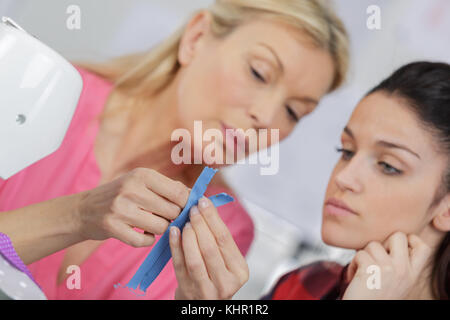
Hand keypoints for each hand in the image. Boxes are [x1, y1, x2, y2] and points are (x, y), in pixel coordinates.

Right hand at [75, 167, 189, 246]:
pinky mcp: (112, 227)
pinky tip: (142, 233)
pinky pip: (145, 241)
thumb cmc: (121, 194)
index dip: (185, 203)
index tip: (182, 208)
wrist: (84, 209)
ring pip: (161, 227)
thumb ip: (168, 187)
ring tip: (151, 224)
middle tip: (164, 217)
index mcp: (142, 175)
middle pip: (172, 211)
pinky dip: (148, 240)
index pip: (178, 192)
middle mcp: (131, 189)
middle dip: (172, 217)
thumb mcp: (141, 181)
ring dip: (160, 229)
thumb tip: (195, 196)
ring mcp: (120, 208)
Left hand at [169, 196, 248, 299]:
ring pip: (195, 258)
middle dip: (200, 224)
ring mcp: (206, 289)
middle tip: (192, 208)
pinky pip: (180, 265)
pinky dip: (175, 246)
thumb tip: (206, 207)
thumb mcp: (226, 262)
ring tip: (185, 220)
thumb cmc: (215, 277)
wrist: (203, 304)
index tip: (204, 201)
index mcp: (239, 271)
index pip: (225, 239)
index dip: (213, 218)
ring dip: (188, 235)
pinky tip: (173, 231)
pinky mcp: (188, 291)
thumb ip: (219, 240)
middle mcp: (226, 283)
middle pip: (210, 247)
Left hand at [342, 232, 432, 299]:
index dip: (410, 240)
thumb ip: (398, 265)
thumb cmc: (375, 298)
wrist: (364, 312)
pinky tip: (355, 278)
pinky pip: (359, 254)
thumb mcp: (395, 282)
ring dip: (363, 255)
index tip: (394, 247)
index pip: (423, 247)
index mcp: (412, 275)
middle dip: (382, 242)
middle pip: (398, 236)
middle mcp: (404, 271)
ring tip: (363, 272)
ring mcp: (389, 269)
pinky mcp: (372, 269)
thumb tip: (386, 242)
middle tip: (375, 257)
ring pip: (373, 244)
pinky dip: (353, 265)